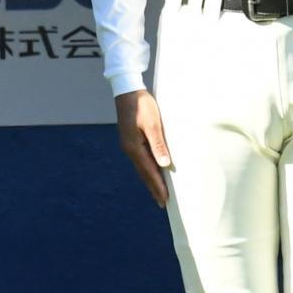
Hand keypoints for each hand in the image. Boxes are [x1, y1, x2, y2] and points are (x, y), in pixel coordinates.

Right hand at [115, 90, 171, 206]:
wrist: (127, 91)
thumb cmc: (141, 105)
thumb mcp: (153, 124)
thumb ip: (158, 144)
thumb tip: (164, 165)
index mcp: (134, 147)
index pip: (149, 171)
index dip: (157, 186)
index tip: (164, 199)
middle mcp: (129, 149)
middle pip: (143, 173)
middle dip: (153, 188)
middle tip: (162, 202)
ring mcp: (129, 144)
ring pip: (141, 167)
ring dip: (150, 180)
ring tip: (157, 191)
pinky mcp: (131, 139)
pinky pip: (141, 159)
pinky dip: (147, 169)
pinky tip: (151, 171)